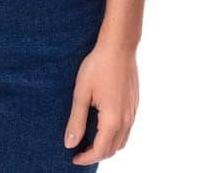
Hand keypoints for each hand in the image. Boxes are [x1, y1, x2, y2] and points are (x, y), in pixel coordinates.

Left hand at [65, 42, 138, 164]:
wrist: (119, 46)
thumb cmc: (98, 66)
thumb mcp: (81, 93)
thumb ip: (76, 121)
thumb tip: (69, 144)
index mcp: (112, 119)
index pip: (100, 150)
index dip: (86, 158)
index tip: (73, 158)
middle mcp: (126, 119)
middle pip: (113, 149)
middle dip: (96, 154)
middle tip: (79, 151)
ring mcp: (133, 112)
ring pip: (122, 141)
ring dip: (107, 146)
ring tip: (90, 141)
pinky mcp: (135, 105)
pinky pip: (126, 129)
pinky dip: (115, 136)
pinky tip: (102, 126)